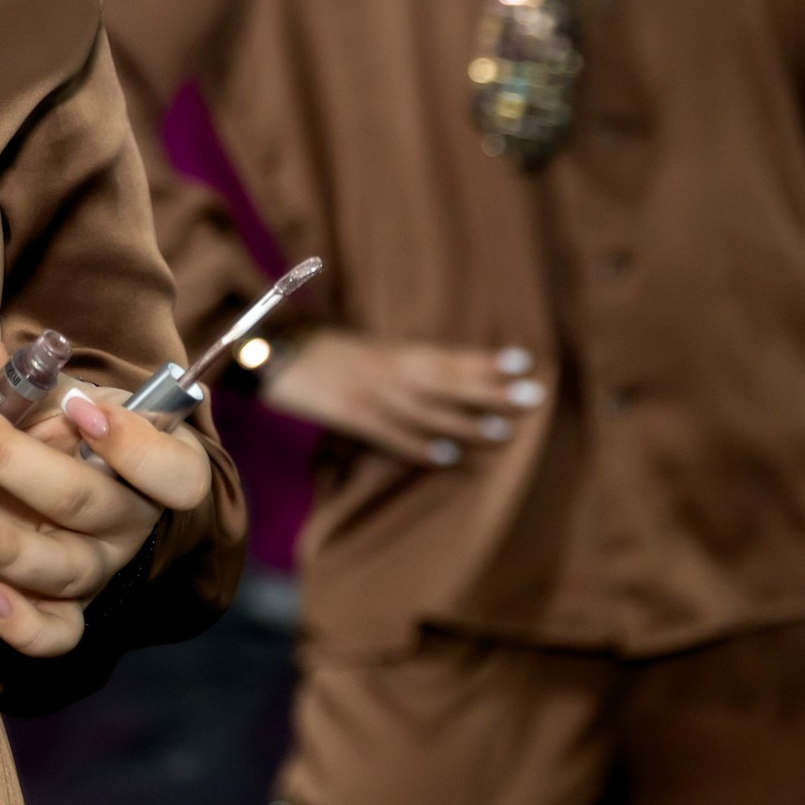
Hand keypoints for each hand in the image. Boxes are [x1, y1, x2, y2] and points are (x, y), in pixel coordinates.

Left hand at [0, 312, 210, 659]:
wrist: (70, 489)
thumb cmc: (68, 433)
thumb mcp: (53, 397)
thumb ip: (14, 374)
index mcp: (152, 465)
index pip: (174, 470)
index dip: (135, 445)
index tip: (79, 407)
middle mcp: (130, 524)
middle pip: (88, 503)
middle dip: (15, 460)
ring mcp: (98, 571)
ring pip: (65, 570)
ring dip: (8, 544)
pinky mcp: (65, 614)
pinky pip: (53, 635)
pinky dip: (20, 624)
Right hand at [262, 329, 543, 468]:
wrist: (271, 350)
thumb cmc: (324, 349)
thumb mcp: (368, 348)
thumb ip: (404, 361)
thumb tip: (450, 377)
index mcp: (393, 349)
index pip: (448, 354)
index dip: (486, 359)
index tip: (525, 361)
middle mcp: (386, 369)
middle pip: (446, 380)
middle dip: (491, 388)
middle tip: (533, 395)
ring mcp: (369, 393)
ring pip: (425, 409)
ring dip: (464, 421)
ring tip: (502, 431)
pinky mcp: (349, 416)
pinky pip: (389, 435)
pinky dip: (418, 445)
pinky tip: (447, 456)